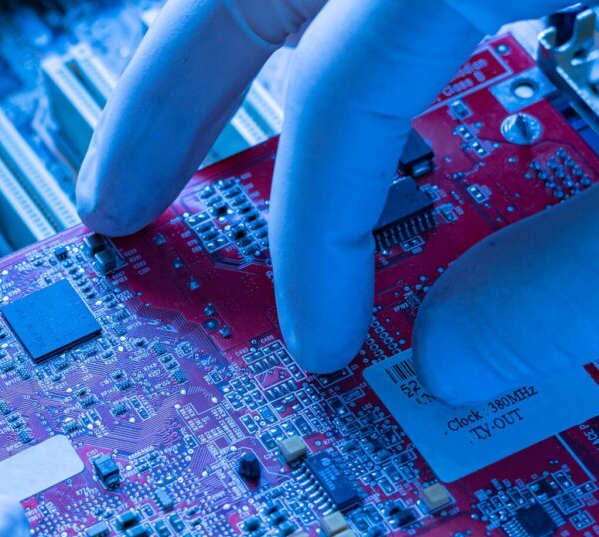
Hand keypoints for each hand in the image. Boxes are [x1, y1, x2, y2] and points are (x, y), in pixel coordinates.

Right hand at [78, 0, 593, 402]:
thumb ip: (575, 279)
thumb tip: (457, 366)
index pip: (346, 95)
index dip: (316, 238)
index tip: (318, 344)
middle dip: (161, 105)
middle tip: (116, 208)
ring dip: (213, 61)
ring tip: (173, 149)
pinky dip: (306, 36)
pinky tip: (312, 92)